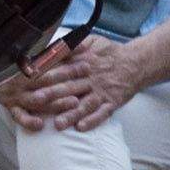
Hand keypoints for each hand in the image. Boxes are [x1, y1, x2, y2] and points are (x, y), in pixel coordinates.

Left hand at [10, 36, 154, 131]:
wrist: (138, 63)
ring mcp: (103, 92)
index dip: (48, 73)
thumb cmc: (110, 53)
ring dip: (71, 114)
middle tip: (36, 100)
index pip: (64, 68)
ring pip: (85, 104)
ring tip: (58, 124)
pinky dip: (93, 121)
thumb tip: (54, 47)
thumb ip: (74, 45)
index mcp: (86, 62)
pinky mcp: (112, 102)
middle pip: (71, 86)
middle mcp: (92, 78)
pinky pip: (103, 113)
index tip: (31, 78)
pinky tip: (81, 128)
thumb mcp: (93, 42)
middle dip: (53, 94)